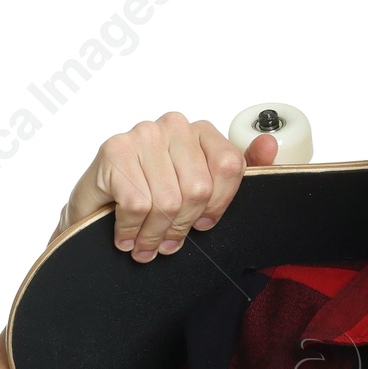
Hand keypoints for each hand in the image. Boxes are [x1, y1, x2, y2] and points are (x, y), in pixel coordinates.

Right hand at [57, 112, 277, 261]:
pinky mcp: (114, 151)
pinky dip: (130, 229)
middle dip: (181, 226)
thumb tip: (270, 145)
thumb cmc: (154, 197)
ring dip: (154, 234)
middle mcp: (174, 126)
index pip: (230, 166)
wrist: (97, 208)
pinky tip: (125, 233)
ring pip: (167, 201)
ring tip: (145, 241)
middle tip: (167, 241)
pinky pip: (137, 205)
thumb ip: (242, 170)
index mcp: (202, 132)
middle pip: (198, 190)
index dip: (218, 206)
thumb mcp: (206, 190)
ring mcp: (142, 134)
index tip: (202, 223)